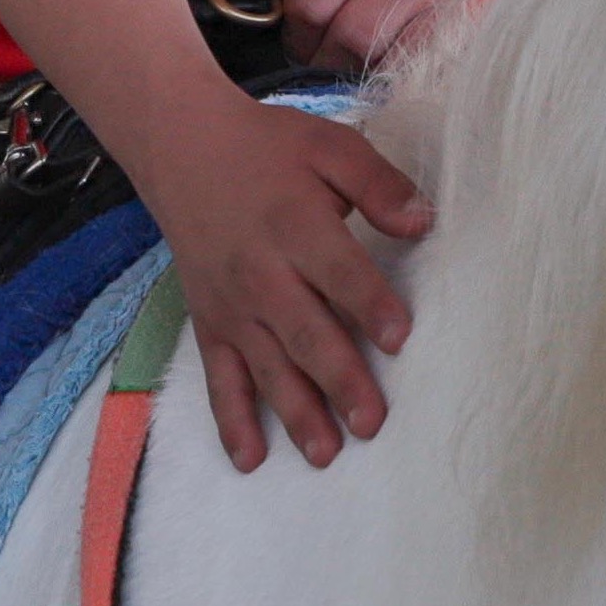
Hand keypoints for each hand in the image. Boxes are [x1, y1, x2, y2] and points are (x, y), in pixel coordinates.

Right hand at [144, 90, 430, 471]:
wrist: (182, 147)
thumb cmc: (268, 149)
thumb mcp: (329, 146)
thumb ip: (377, 183)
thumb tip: (423, 221)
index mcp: (296, 225)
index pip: (339, 272)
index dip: (369, 304)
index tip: (399, 338)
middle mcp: (262, 273)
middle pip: (305, 332)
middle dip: (339, 379)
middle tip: (371, 422)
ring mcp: (233, 305)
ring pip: (266, 366)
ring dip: (295, 412)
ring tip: (325, 453)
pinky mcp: (210, 323)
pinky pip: (219, 378)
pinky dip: (232, 420)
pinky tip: (250, 459)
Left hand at [251, 0, 454, 78]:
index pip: (308, 6)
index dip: (296, 31)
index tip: (306, 31)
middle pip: (348, 39)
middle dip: (325, 58)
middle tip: (325, 56)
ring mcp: (437, 10)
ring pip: (380, 65)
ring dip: (354, 78)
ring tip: (349, 66)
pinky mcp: (454, 45)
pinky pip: (411, 81)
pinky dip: (387, 89)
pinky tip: (377, 79)